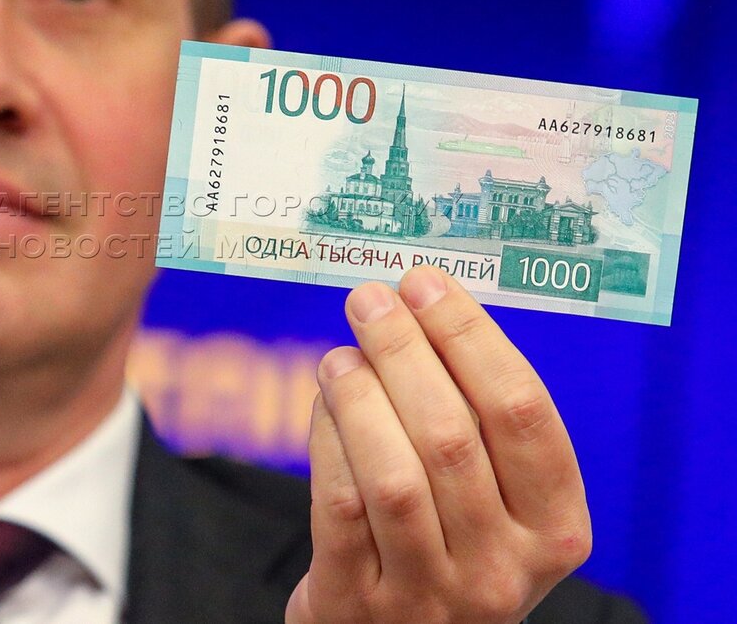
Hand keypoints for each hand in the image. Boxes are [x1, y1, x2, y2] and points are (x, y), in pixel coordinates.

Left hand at [286, 266, 590, 623]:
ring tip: (340, 354)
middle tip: (371, 301)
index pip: (522, 412)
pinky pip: (339, 505)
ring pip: (392, 472)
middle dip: (404, 351)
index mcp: (554, 529)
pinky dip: (326, 441)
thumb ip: (477, 422)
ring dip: (360, 395)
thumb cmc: (450, 544)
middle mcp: (502, 568)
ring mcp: (430, 594)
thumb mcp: (494, 501)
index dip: (470, 336)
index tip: (427, 285)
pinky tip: (323, 404)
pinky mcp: (358, 603)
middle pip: (452, 435)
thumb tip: (423, 308)